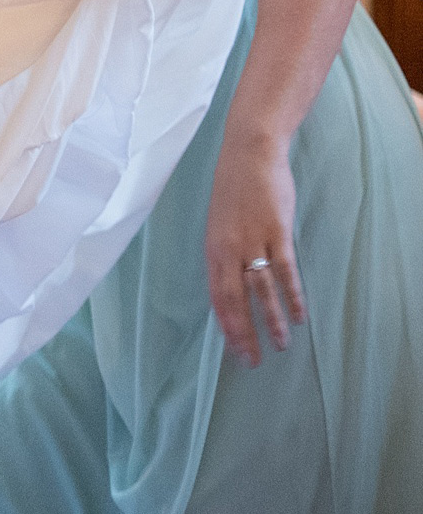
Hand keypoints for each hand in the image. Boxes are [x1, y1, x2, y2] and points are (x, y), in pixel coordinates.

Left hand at [205, 123, 302, 365]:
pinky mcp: (276, 232)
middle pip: (235, 300)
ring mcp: (253, 240)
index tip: (236, 351)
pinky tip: (300, 315)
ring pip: (261, 291)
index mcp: (213, 247)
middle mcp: (229, 248)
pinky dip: (293, 296)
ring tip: (282, 345)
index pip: (216, 296)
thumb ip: (225, 253)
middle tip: (254, 361)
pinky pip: (285, 272)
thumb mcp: (220, 222)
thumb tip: (232, 286)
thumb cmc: (235, 187)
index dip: (227, 325)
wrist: (249, 151)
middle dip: (245, 333)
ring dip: (272, 321)